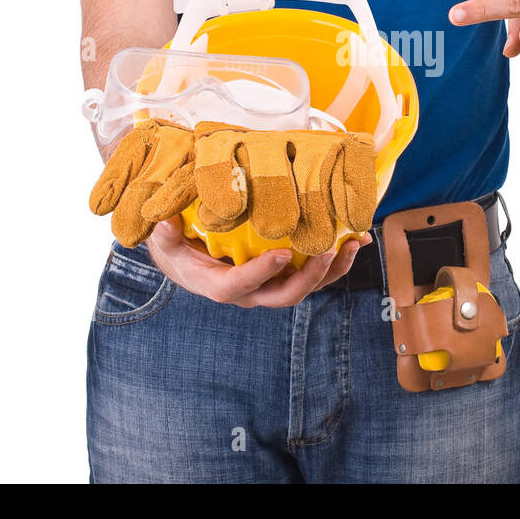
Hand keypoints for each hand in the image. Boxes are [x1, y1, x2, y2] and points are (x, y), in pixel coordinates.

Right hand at [145, 216, 371, 307]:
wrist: (190, 260)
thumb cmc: (179, 249)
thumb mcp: (166, 242)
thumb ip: (165, 235)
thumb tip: (163, 223)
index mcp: (222, 286)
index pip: (242, 284)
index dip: (262, 272)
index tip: (282, 254)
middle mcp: (252, 292)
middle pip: (285, 295)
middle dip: (311, 276)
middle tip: (329, 250)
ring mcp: (272, 286)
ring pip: (307, 287)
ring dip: (334, 270)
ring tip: (353, 244)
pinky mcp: (286, 275)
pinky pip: (314, 273)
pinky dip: (336, 259)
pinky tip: (356, 240)